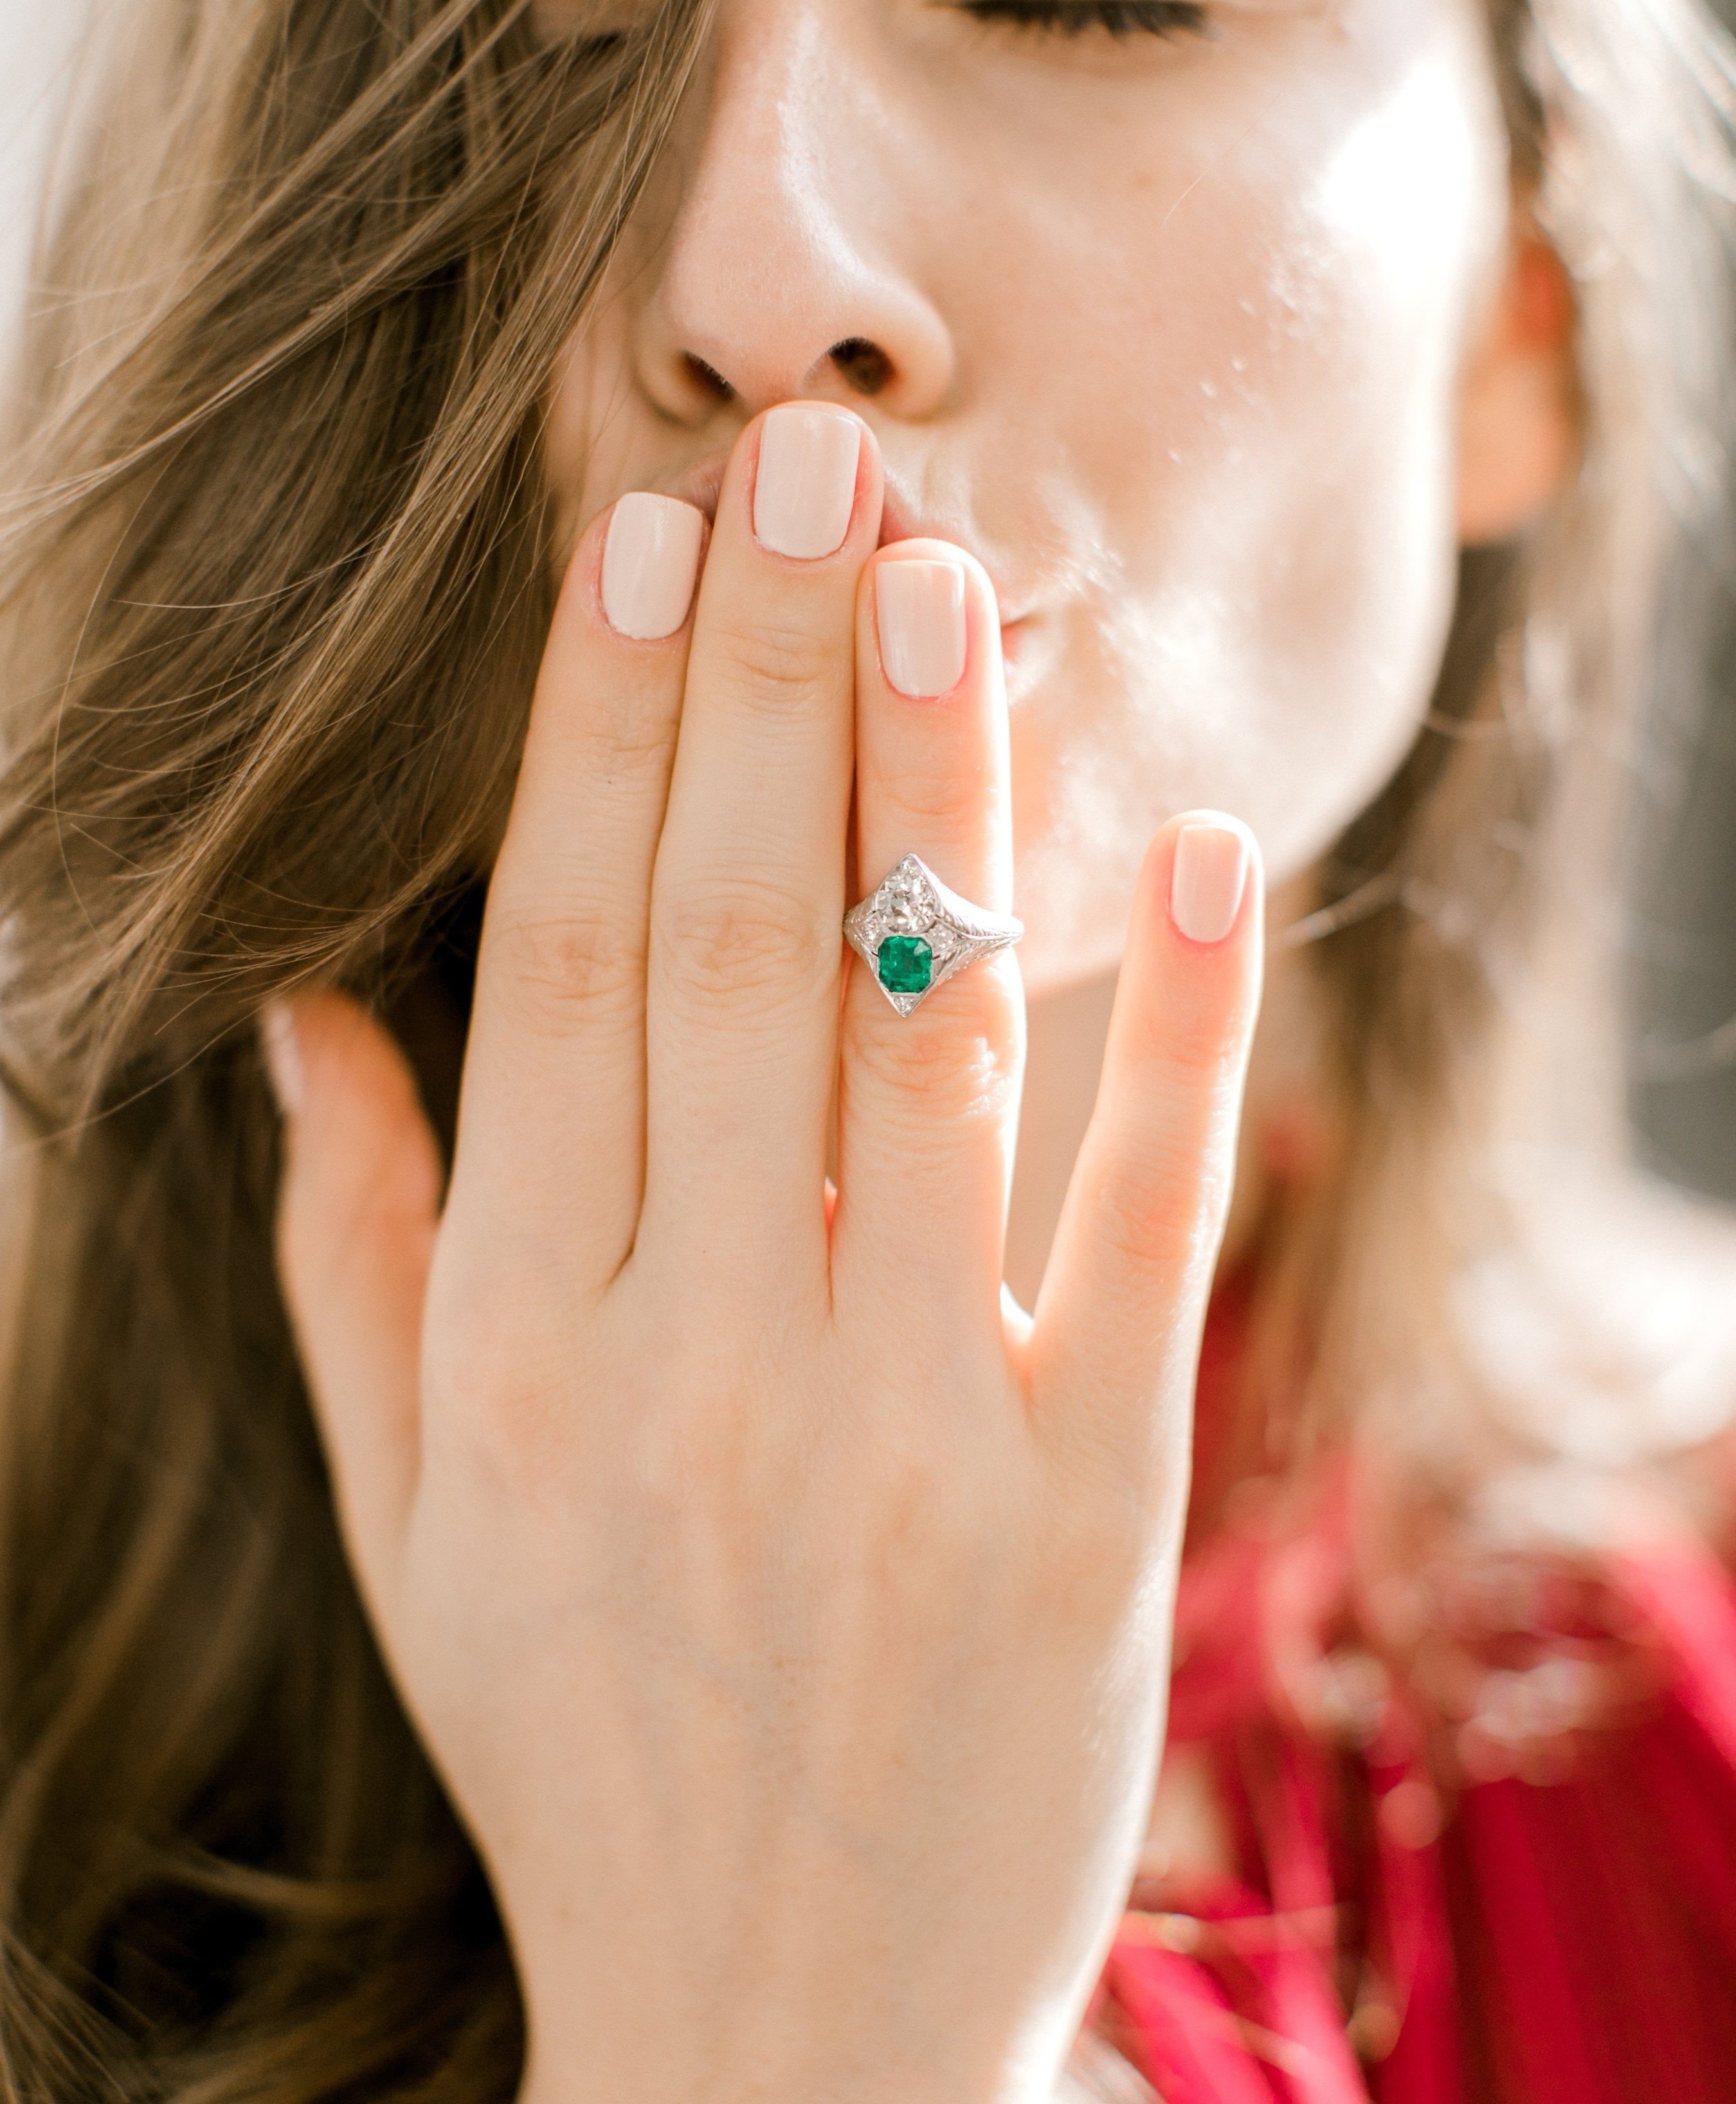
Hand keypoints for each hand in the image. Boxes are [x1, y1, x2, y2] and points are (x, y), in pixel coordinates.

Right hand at [265, 402, 1263, 2103]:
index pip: (556, 965)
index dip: (595, 734)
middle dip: (762, 682)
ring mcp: (903, 1431)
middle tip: (803, 462)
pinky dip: (1181, 1020)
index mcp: (518, 1346)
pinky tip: (1205, 837)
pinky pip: (1139, 1218)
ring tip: (948, 570)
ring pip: (919, 1038)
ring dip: (938, 785)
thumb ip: (357, 1263)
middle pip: (725, 947)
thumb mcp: (415, 1522)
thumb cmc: (582, 1740)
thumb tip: (307, 1021)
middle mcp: (693, 1362)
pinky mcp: (1087, 1508)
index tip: (638, 546)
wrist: (774, 2034)